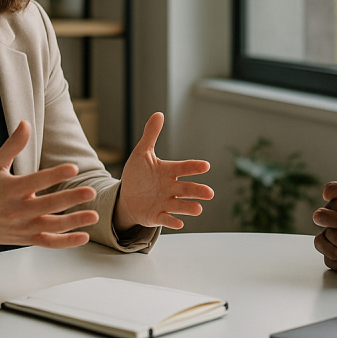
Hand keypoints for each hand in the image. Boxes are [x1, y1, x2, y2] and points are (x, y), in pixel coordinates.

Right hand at [0, 121, 100, 255]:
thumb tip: (26, 123)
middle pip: (48, 205)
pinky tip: (84, 237)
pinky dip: (66, 242)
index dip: (55, 175)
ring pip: (52, 226)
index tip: (73, 168)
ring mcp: (23, 226)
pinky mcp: (26, 239)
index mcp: (11, 189)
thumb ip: (13, 145)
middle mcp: (18, 209)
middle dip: (70, 199)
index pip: (36, 181)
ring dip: (74, 222)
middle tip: (91, 192)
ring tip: (95, 216)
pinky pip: (49, 242)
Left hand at [113, 112, 213, 231]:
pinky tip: (178, 223)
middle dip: (198, 191)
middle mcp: (171, 188)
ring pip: (180, 205)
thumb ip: (151, 135)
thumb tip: (158, 114)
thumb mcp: (141, 154)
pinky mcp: (157, 216)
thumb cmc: (138, 175)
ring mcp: (165, 203)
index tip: (205, 166)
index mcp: (169, 172)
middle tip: (209, 193)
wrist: (127, 198)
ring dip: (189, 207)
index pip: (184, 168)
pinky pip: (166, 219)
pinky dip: (172, 221)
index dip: (194, 167)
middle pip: (187, 189)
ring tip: (198, 209)